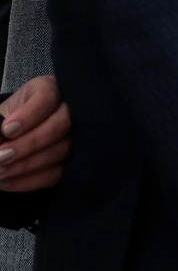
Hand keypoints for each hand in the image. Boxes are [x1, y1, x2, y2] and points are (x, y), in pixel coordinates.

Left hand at [0, 75, 70, 191]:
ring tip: (0, 171)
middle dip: (30, 143)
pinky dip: (30, 181)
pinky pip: (58, 173)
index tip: (6, 130)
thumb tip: (0, 140)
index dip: (29, 116)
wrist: (10, 136)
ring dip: (27, 164)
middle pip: (62, 123)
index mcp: (49, 89)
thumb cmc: (5, 120)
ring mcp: (74, 135)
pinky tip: (8, 182)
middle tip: (1, 156)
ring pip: (62, 149)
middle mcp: (68, 109)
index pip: (48, 97)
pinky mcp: (71, 161)